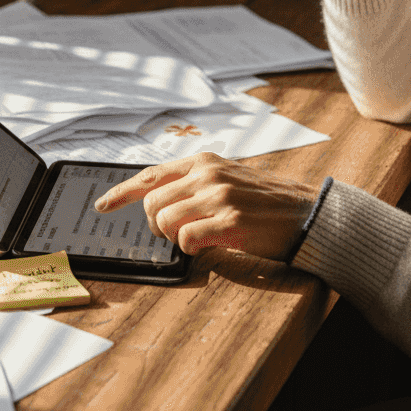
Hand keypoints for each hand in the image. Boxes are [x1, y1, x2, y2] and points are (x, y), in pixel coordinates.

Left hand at [93, 153, 318, 260]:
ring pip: (166, 222)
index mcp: (204, 162)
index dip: (121, 193)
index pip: (151, 175)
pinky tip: (208, 246)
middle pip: (152, 203)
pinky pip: (187, 239)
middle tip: (174, 235)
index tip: (102, 206)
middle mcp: (208, 174)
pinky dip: (191, 248)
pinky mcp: (231, 221)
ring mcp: (219, 196)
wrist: (309, 214)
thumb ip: (195, 184)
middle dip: (156, 225)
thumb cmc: (266, 203)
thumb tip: (158, 202)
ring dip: (175, 238)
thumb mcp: (228, 179)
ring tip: (197, 239)